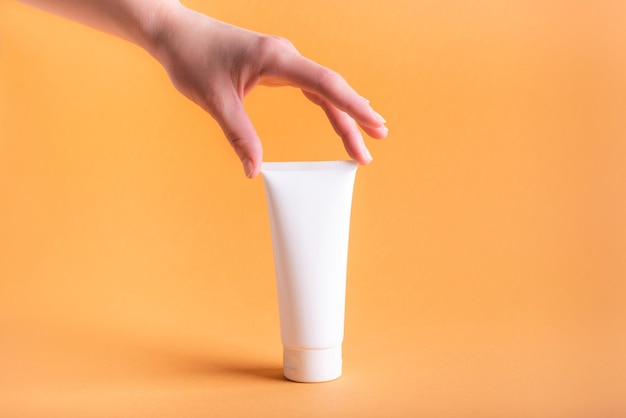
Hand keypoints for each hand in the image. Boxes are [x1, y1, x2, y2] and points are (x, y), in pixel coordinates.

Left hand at [150, 3, 387, 177]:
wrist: (175, 33)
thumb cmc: (191, 59)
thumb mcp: (215, 101)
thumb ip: (239, 135)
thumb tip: (255, 171)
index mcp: (277, 59)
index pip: (326, 84)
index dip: (353, 106)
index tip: (375, 124)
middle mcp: (286, 56)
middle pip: (331, 88)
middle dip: (355, 116)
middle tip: (376, 141)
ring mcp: (282, 60)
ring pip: (323, 88)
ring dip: (344, 111)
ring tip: (365, 135)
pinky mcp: (275, 65)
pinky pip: (310, 86)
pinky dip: (327, 103)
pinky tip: (338, 115)